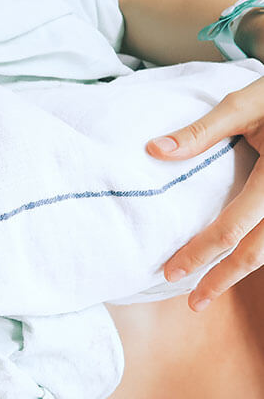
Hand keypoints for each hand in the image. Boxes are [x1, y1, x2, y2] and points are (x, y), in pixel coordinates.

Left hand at [147, 76, 263, 310]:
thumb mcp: (244, 105)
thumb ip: (201, 132)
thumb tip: (154, 150)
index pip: (233, 227)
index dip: (201, 253)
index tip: (172, 272)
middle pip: (258, 251)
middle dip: (223, 278)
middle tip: (193, 302)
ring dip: (241, 271)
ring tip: (209, 289)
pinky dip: (257, 250)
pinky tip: (236, 261)